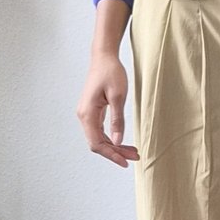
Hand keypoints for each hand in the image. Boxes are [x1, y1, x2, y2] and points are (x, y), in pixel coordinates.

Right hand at [77, 53, 139, 167]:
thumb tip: (117, 141)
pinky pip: (100, 130)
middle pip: (97, 143)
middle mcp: (84, 116)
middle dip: (115, 152)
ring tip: (132, 151)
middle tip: (135, 157)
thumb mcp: (118, 96)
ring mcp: (87, 114)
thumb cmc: (111, 73)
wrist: (104, 57)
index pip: (96, 143)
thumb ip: (117, 120)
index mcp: (87, 114)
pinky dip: (112, 137)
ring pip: (99, 138)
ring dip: (115, 146)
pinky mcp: (92, 111)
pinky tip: (123, 141)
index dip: (111, 155)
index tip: (125, 162)